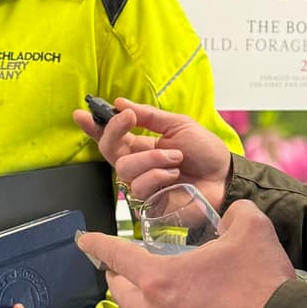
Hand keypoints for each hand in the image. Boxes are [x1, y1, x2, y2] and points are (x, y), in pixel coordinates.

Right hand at [72, 97, 232, 211]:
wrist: (225, 177)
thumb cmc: (205, 152)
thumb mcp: (178, 125)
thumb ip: (149, 116)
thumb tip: (121, 104)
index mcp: (142, 145)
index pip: (111, 137)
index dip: (93, 127)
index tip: (81, 114)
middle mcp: (138, 165)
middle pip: (108, 150)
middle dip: (115, 132)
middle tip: (130, 120)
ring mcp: (143, 184)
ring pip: (124, 168)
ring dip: (151, 158)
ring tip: (176, 158)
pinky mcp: (150, 203)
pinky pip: (140, 186)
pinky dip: (158, 176)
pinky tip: (174, 176)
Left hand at [76, 202, 293, 307]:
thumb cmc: (261, 286)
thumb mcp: (252, 230)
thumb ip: (236, 213)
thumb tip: (231, 215)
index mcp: (159, 279)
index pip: (115, 256)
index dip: (96, 244)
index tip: (84, 239)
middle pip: (119, 290)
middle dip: (116, 273)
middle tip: (124, 261)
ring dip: (140, 295)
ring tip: (156, 282)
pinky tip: (187, 304)